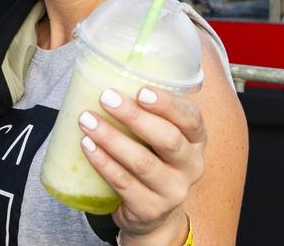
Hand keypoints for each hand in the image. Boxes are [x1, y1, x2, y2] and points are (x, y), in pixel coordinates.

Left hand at [79, 86, 204, 244]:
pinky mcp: (151, 209)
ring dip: (111, 138)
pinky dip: (103, 163)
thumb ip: (148, 111)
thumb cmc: (153, 160)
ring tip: (87, 120)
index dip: (168, 104)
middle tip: (106, 98)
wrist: (153, 213)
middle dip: (135, 117)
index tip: (141, 90)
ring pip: (142, 162)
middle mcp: (191, 165)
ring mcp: (173, 191)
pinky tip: (87, 146)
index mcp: (196, 140)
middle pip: (168, 139)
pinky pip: (123, 183)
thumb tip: (109, 71)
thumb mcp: (159, 136)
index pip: (191, 118)